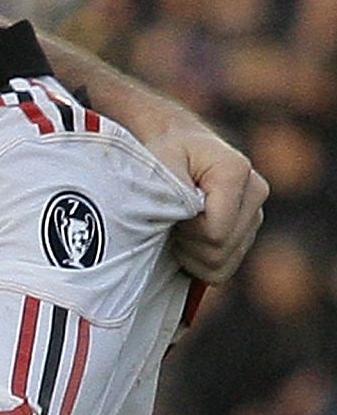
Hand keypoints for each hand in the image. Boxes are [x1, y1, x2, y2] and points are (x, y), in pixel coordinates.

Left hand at [145, 121, 268, 283]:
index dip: (185, 230)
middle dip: (186, 244)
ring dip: (191, 255)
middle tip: (169, 222)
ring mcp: (255, 215)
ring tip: (177, 228)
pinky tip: (187, 240)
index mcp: (235, 171)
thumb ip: (172, 191)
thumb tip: (189, 220)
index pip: (214, 232)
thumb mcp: (158, 163)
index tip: (168, 213)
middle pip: (219, 251)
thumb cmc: (162, 154)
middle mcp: (255, 192)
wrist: (176, 145)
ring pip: (223, 264)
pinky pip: (224, 269)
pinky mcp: (249, 232)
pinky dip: (200, 263)